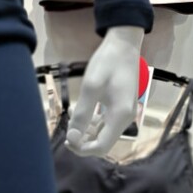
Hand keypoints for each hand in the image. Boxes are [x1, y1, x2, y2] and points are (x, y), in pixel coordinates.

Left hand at [65, 25, 143, 157]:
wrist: (123, 44)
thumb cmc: (107, 62)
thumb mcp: (91, 87)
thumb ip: (82, 114)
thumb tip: (72, 138)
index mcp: (120, 116)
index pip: (101, 147)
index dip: (82, 148)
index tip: (67, 137)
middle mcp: (126, 119)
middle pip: (102, 144)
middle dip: (83, 142)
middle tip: (67, 131)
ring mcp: (124, 115)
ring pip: (102, 135)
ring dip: (86, 133)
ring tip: (72, 118)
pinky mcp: (120, 109)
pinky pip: (105, 125)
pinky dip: (92, 124)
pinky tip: (80, 114)